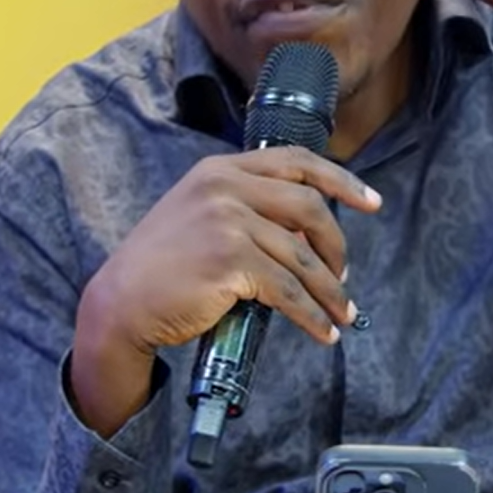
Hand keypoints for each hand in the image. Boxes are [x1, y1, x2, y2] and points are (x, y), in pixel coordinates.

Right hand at [69, 148, 379, 434]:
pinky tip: (322, 331)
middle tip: (343, 276)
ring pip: (302, 255)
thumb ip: (247, 208)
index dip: (340, 182)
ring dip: (330, 291)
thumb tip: (306, 232)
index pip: (295, 161)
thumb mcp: (199, 214)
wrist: (121, 302)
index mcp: (221, 170)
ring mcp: (228, 222)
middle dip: (337, 245)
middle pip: (308, 207)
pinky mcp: (230, 262)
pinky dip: (312, 315)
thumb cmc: (162, 266)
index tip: (371, 202)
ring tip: (342, 315)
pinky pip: (288, 291)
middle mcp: (226, 188)